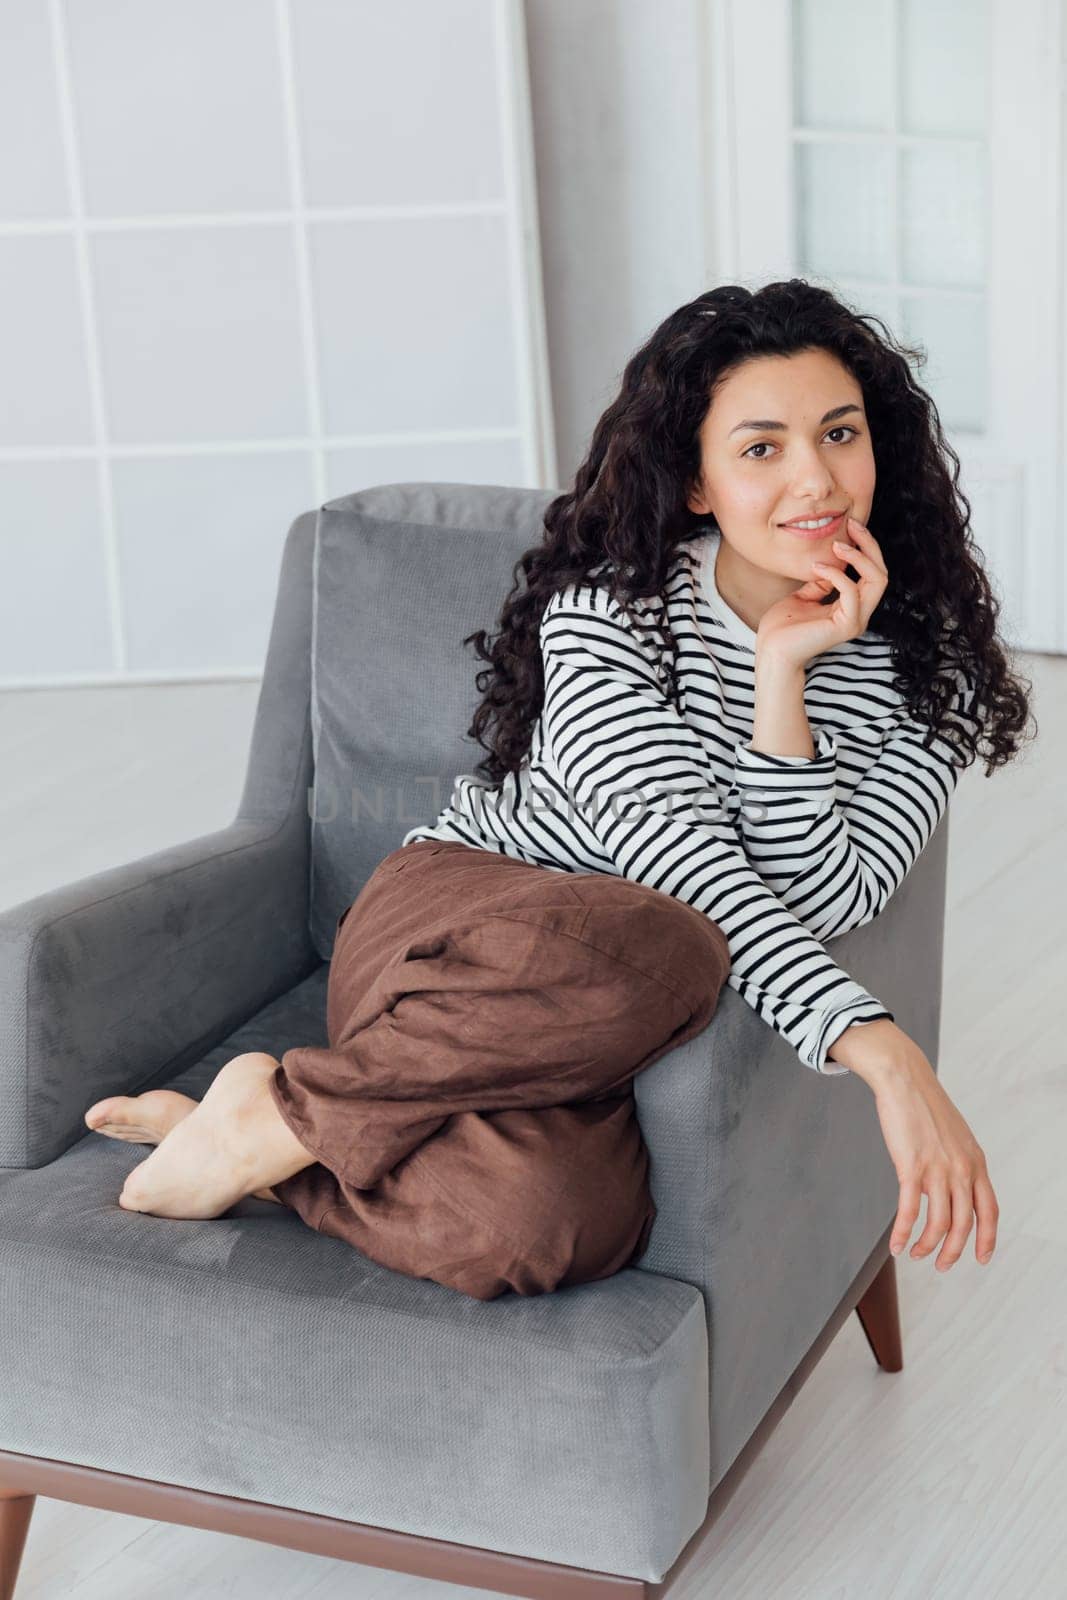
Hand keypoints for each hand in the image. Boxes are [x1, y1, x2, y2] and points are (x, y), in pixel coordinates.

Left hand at [755, 516, 889, 670]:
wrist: (771, 651)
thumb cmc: (783, 627)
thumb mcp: (804, 595)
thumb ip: (822, 582)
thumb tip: (831, 565)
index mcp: (852, 607)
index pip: (872, 573)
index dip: (866, 547)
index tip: (850, 526)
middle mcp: (859, 614)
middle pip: (881, 573)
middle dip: (870, 545)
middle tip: (852, 525)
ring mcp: (856, 620)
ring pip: (878, 580)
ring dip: (859, 556)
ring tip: (838, 545)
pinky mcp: (846, 626)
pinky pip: (851, 591)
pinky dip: (836, 574)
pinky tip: (817, 567)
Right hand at [837, 1024, 998, 1269]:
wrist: (905, 1079)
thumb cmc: (925, 1106)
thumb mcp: (956, 1137)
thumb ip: (959, 1164)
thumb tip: (951, 1189)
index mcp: (976, 1162)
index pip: (990, 1211)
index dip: (987, 1239)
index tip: (982, 1258)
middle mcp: (962, 1169)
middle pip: (963, 1225)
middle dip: (952, 1252)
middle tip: (942, 1265)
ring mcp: (938, 1169)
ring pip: (938, 1224)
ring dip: (927, 1247)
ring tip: (916, 1254)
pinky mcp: (911, 1167)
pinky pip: (909, 1211)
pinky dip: (903, 1234)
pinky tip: (896, 1245)